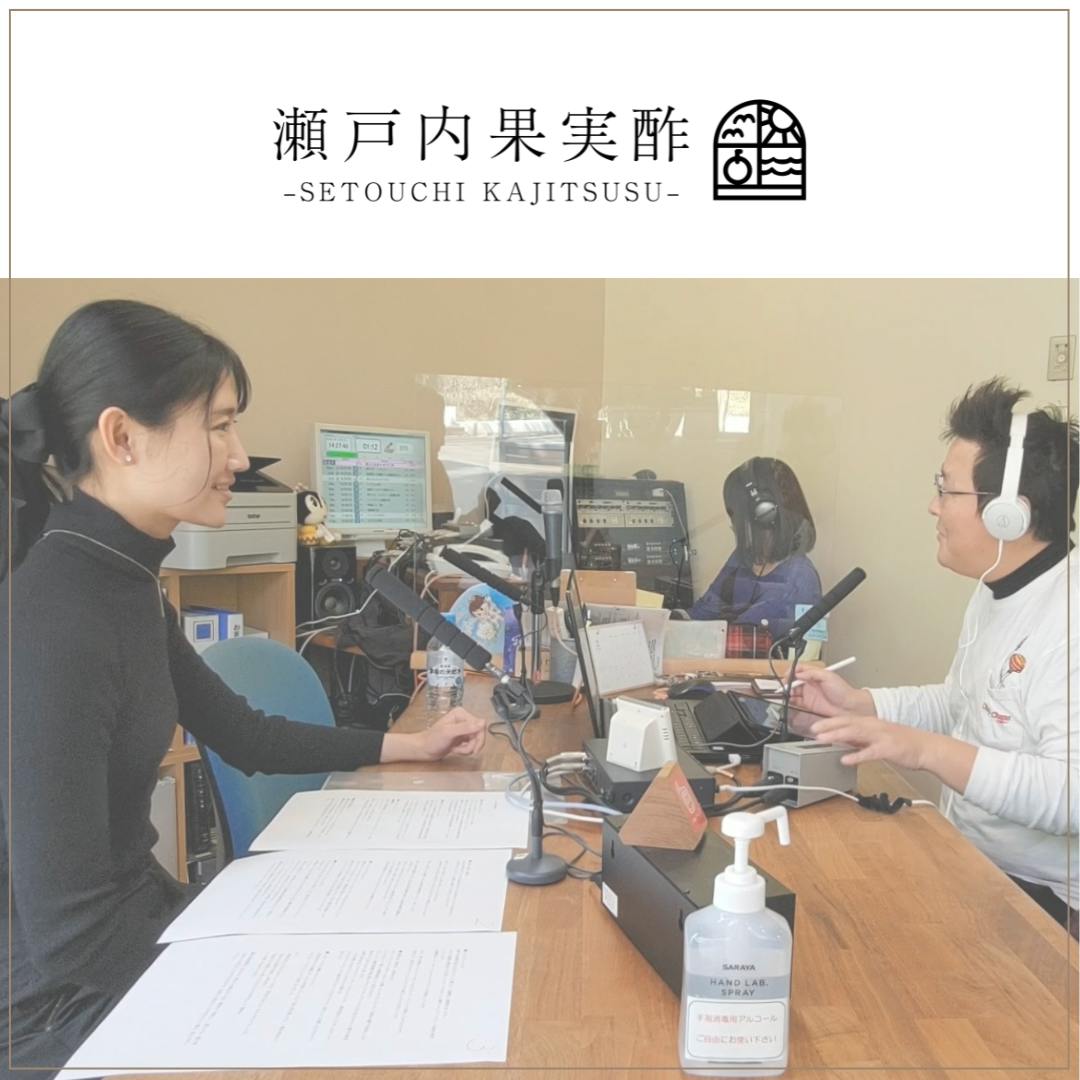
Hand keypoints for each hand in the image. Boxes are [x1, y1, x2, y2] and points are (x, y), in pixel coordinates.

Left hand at [379, 707, 486, 763]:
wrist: (423, 750)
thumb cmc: (431, 740)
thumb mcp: (449, 733)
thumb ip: (466, 727)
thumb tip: (482, 723)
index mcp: (461, 714)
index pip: (480, 725)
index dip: (479, 738)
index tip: (473, 748)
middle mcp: (463, 720)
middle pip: (479, 734)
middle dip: (472, 745)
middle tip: (462, 751)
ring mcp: (463, 729)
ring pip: (476, 741)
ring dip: (467, 749)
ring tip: (456, 750)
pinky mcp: (462, 738)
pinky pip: (471, 745)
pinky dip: (465, 750)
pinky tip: (455, 750)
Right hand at [791, 666, 875, 718]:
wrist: (850, 707)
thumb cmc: (844, 691)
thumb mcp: (828, 676)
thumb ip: (812, 673)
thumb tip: (799, 673)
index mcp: (815, 674)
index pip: (799, 670)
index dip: (792, 671)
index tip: (788, 675)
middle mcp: (811, 683)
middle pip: (793, 680)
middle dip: (787, 682)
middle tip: (784, 685)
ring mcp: (809, 694)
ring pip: (793, 691)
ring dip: (787, 692)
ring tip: (784, 693)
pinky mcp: (808, 704)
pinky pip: (796, 701)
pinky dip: (790, 701)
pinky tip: (788, 700)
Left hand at [808, 714, 931, 769]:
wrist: (926, 748)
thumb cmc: (903, 743)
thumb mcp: (878, 737)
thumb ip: (862, 739)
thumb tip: (844, 741)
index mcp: (871, 723)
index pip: (846, 719)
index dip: (829, 721)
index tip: (815, 725)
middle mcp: (874, 727)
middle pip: (848, 723)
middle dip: (829, 726)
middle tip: (812, 729)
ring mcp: (881, 737)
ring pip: (855, 734)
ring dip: (837, 735)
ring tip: (822, 739)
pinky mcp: (888, 749)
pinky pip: (869, 752)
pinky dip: (856, 755)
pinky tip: (845, 759)